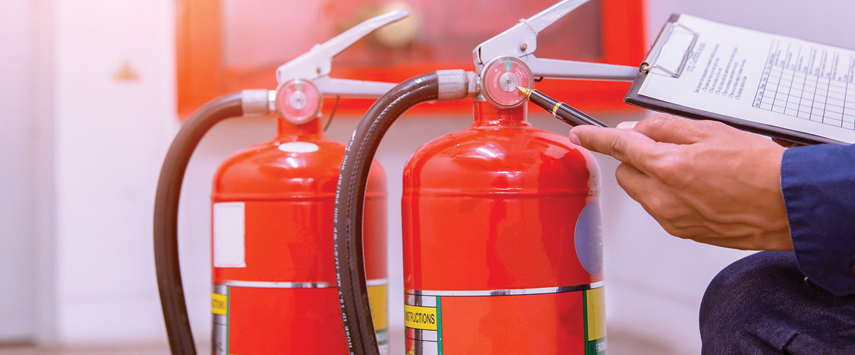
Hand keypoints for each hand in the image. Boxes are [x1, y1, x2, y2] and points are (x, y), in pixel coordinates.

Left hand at [569, 114, 791, 250]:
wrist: (788, 205)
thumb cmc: (760, 169)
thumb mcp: (710, 130)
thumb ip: (664, 129)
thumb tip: (636, 130)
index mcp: (668, 166)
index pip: (618, 146)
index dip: (595, 138)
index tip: (580, 134)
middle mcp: (663, 197)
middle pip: (625, 173)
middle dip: (637, 159)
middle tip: (668, 150)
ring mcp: (671, 218)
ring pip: (641, 192)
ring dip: (653, 178)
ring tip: (692, 170)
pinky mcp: (681, 232)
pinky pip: (659, 209)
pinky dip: (668, 196)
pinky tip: (698, 189)